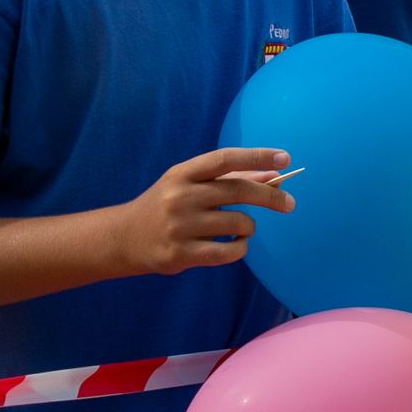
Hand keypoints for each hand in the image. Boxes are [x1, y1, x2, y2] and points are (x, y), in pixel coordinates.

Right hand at [111, 148, 293, 276]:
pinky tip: (238, 245)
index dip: (257, 157)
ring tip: (244, 229)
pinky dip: (241, 248)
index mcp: (182, 173)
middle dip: (271, 197)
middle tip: (290, 203)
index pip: (225, 159)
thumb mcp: (190, 185)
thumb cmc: (165, 206)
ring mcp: (179, 226)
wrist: (121, 239)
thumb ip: (229, 179)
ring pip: (237, 223)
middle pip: (238, 191)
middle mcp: (180, 196)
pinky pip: (227, 252)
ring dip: (250, 227)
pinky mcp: (179, 254)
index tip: (285, 158)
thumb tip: (272, 177)